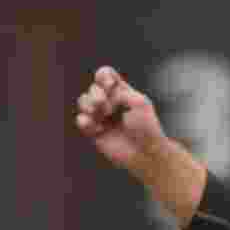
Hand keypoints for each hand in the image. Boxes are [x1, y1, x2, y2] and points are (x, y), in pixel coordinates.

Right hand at [74, 65, 206, 226]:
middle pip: (93, 88)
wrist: (146, 153)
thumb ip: (121, 92)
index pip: (106, 75)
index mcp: (123, 93)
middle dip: (96, 93)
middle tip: (104, 104)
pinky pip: (81, 121)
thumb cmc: (147, 128)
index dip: (103, 76)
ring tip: (97, 112)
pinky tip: (97, 127)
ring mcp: (102, 117)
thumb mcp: (140, 102)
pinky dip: (85, 121)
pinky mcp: (95, 132)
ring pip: (83, 102)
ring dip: (88, 104)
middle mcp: (111, 103)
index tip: (110, 84)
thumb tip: (105, 97)